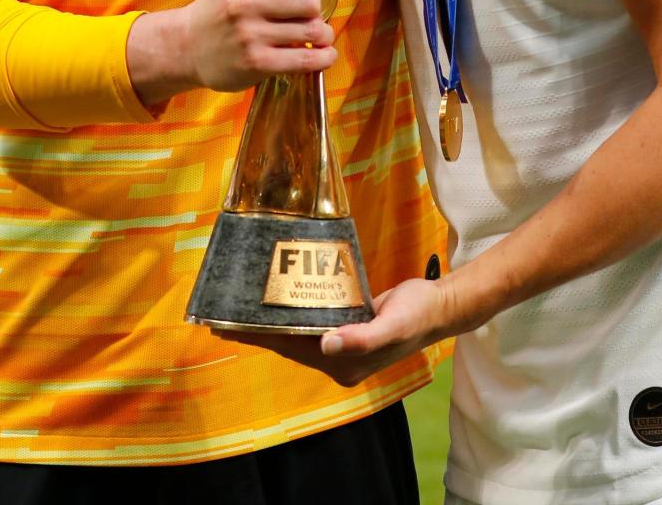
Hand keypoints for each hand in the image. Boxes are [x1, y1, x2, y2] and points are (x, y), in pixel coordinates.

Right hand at [127, 0, 335, 103]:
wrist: (185, 47)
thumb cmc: (219, 9)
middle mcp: (245, 2)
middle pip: (309, 2)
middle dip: (317, 10)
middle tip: (312, 15)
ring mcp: (250, 34)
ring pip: (312, 31)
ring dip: (324, 34)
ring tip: (320, 35)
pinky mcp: (256, 63)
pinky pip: (304, 60)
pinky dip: (323, 57)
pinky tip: (325, 55)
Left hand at [212, 277, 449, 386]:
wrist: (439, 305)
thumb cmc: (418, 313)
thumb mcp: (394, 324)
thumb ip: (363, 338)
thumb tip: (327, 344)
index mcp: (344, 363)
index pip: (292, 347)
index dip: (261, 336)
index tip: (228, 326)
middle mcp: (338, 357)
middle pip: (288, 342)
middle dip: (257, 329)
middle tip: (222, 313)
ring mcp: (342, 344)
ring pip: (297, 333)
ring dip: (270, 321)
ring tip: (240, 307)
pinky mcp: (346, 328)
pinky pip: (311, 321)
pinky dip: (291, 312)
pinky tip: (276, 299)